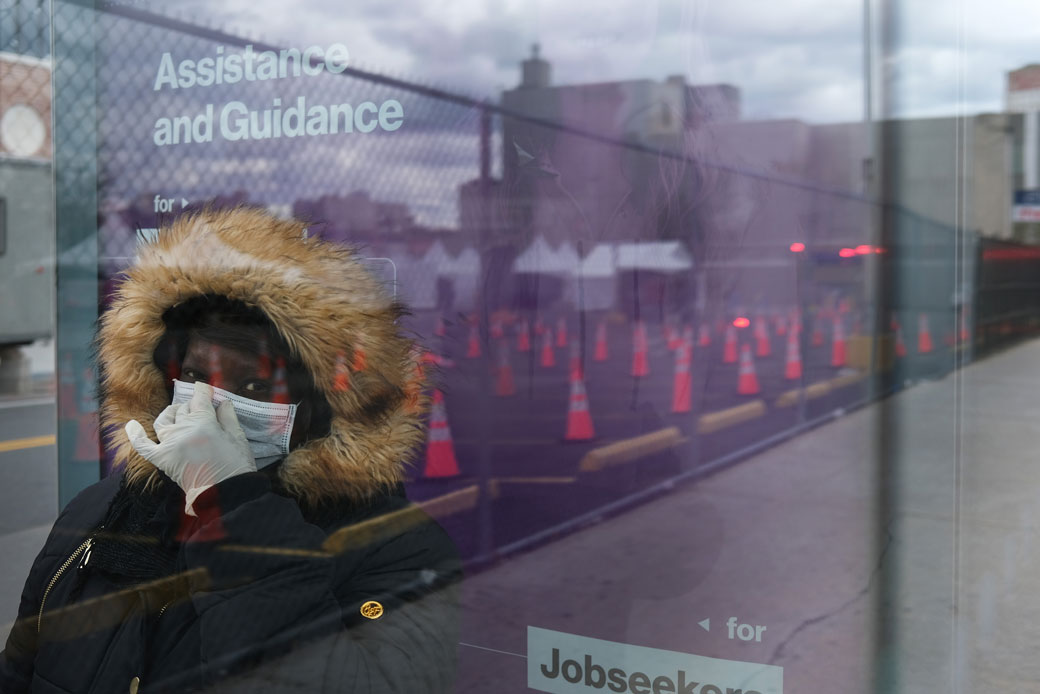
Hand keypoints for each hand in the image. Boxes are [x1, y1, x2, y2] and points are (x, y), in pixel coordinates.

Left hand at [125, 382, 256, 515]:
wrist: (225, 494)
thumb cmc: (236, 466)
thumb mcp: (238, 437)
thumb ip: (228, 416)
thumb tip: (222, 402)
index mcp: (204, 422)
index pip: (199, 397)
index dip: (204, 391)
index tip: (208, 390)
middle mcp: (183, 430)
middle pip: (183, 409)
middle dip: (193, 406)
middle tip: (203, 411)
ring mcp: (170, 445)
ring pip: (164, 420)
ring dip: (172, 414)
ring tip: (179, 414)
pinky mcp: (163, 460)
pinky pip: (144, 445)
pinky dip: (136, 435)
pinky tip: (131, 425)